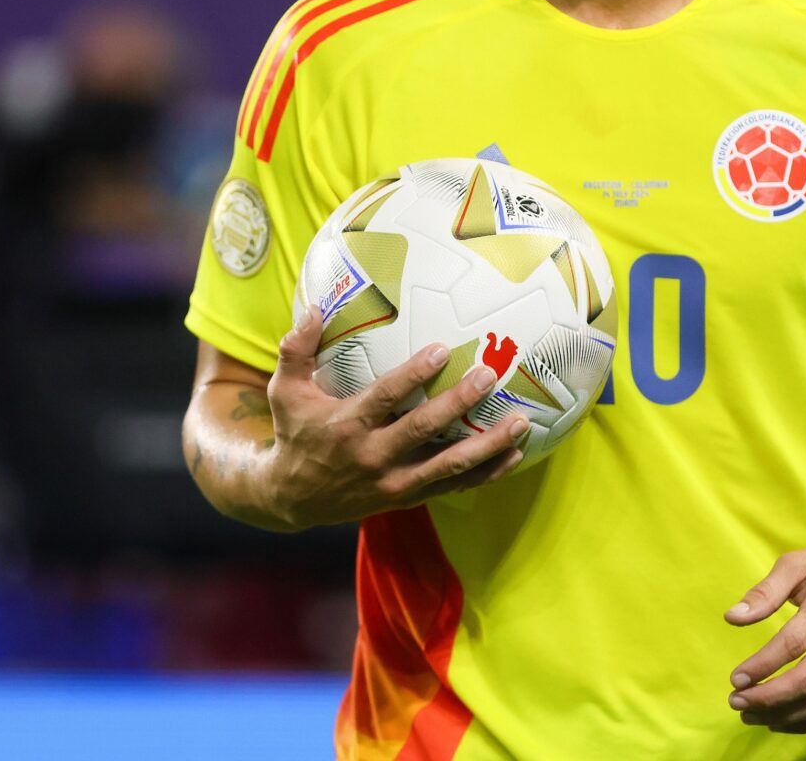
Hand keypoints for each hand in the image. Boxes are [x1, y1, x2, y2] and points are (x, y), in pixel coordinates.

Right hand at [259, 308, 528, 526]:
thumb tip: (312, 307)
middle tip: (490, 376)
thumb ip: (296, 350)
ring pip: (448, 466)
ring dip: (487, 446)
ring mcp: (393, 482)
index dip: (413, 375)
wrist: (293, 498)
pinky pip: (452, 486)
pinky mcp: (408, 498)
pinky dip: (486, 473)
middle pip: (423, 430)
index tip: (442, 350)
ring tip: (520, 423)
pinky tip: (514, 454)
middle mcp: (373, 456)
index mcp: (347, 425)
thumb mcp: (284, 392)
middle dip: (459, 403)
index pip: (385, 397)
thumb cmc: (295, 434)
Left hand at [723, 519, 805, 733]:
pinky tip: (779, 719)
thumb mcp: (797, 564)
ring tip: (751, 715)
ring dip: (784, 716)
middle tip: (736, 701)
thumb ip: (764, 593)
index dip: (761, 667)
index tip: (734, 679)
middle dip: (767, 698)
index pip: (792, 646)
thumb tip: (731, 617)